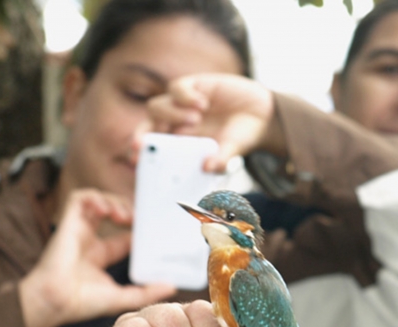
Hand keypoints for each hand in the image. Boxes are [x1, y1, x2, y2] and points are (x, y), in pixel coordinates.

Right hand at [18, 189, 174, 326]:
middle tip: (141, 218)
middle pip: (112, 213)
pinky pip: (79, 198)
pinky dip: (95, 197)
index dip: (140, 229)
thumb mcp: (123, 297)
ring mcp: (78, 231)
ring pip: (97, 201)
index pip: (126, 236)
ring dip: (114, 202)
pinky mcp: (67, 223)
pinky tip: (108, 211)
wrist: (55, 301)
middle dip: (129, 210)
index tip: (156, 230)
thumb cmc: (82, 303)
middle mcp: (89, 241)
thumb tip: (173, 287)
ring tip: (125, 215)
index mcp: (101, 257)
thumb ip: (147, 292)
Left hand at [144, 73, 283, 171]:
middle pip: (146, 125)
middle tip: (141, 145)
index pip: (152, 147)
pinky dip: (185, 96)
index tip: (136, 160)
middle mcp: (176, 124)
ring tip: (196, 119)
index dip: (141, 153)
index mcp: (180, 144)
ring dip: (171, 114)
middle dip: (141, 135)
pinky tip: (204, 103)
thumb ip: (221, 160)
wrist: (261, 114)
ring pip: (156, 106)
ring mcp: (182, 104)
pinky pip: (177, 88)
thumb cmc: (241, 137)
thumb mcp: (233, 151)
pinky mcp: (193, 86)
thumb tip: (208, 168)